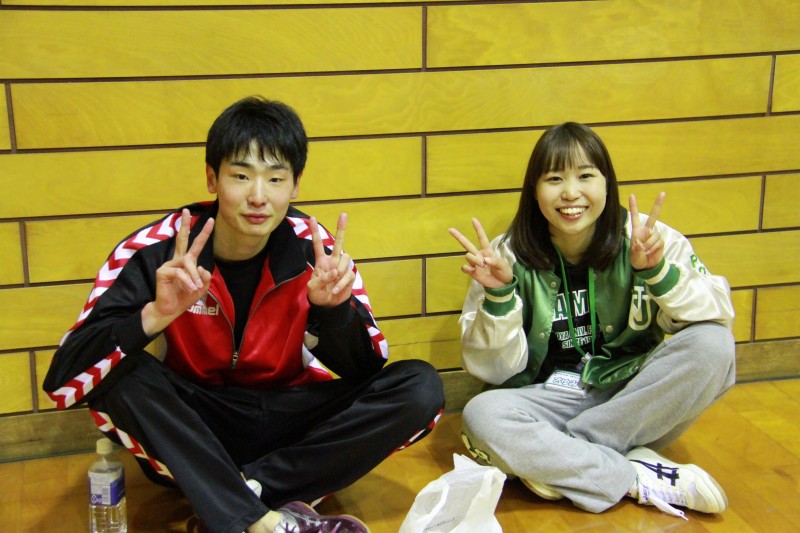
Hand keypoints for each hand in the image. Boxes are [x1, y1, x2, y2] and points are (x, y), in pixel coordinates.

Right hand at [142, 209, 213, 335]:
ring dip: (194, 276)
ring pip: (188, 263)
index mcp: (186, 262)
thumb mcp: (201, 287)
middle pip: (182, 239)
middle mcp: (177, 260)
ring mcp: (168, 265)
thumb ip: (205, 277)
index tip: (210, 220)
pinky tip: (189, 288)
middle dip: (185, 225)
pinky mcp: (162, 272)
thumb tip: (202, 267)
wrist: (169, 310)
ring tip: (195, 287)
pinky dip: (187, 281)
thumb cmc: (184, 297)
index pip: (195, 245)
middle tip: (186, 210)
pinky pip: (180, 273)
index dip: (202, 233)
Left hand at [307, 213, 354, 307]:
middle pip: (338, 242)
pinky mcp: (349, 275)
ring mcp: (342, 267)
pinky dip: (341, 283)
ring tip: (333, 283)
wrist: (328, 305)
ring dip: (339, 270)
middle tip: (343, 214)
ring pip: (345, 258)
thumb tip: (334, 272)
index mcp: (321, 261)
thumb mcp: (312, 288)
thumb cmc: (317, 294)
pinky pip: (348, 275)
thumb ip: (321, 279)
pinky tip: (335, 289)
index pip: (318, 243)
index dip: (315, 231)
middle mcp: (333, 261)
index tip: (312, 217)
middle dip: (341, 229)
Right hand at [449, 218, 512, 288]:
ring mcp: (474, 263)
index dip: (478, 229)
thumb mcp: (503, 265)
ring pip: (467, 256)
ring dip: (474, 260)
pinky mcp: (472, 272)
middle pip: (467, 244)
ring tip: (483, 266)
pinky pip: (464, 267)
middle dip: (458, 236)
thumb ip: (494, 261)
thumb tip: (485, 260)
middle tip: (450, 229)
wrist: (502, 285)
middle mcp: (479, 255)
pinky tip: (472, 271)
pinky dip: (467, 268)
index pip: (482, 238)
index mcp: (487, 251)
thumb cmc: (504, 272)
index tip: (473, 219)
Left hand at [629, 192, 665, 269]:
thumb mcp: (633, 256)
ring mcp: (654, 235)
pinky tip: (650, 252)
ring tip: (645, 252)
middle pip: (653, 216)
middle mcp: (646, 231)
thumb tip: (639, 244)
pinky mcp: (661, 241)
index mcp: (637, 231)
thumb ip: (635, 250)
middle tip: (663, 193)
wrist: (647, 267)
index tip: (632, 195)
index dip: (634, 207)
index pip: (635, 217)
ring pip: (654, 236)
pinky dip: (653, 248)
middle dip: (658, 205)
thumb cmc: (637, 259)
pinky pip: (658, 242)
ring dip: (649, 245)